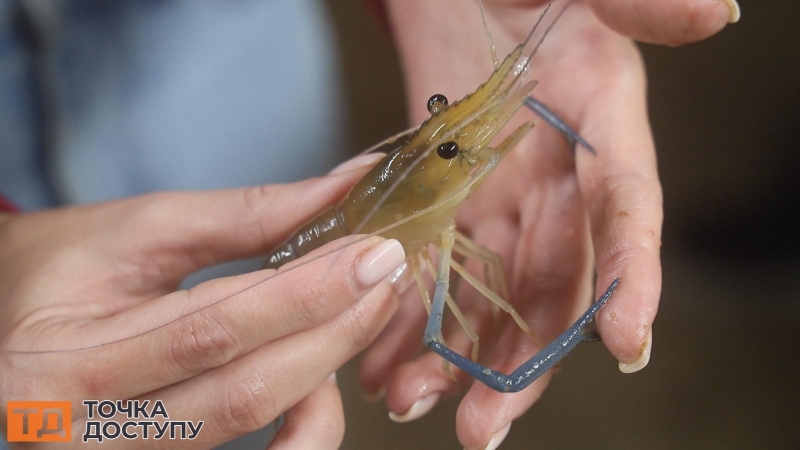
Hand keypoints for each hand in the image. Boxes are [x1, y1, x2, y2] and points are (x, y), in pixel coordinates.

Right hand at [0, 159, 405, 448]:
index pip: (214, 325)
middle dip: (333, 330)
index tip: (375, 252)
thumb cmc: (61, 265)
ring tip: (360, 316)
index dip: (308, 291)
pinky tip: (323, 379)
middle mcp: (87, 428)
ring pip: (253, 428)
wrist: (3, 314)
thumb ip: (247, 215)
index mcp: (70, 357)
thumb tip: (345, 190)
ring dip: (326, 374)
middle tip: (387, 278)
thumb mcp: (142, 227)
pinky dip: (299, 422)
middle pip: (245, 390)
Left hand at [362, 0, 737, 447]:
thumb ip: (640, 5)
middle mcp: (558, 188)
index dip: (632, 281)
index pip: (628, 218)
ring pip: (487, 298)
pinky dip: (408, 319)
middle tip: (483, 427)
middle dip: (522, 364)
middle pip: (551, 289)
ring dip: (453, 360)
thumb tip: (717, 12)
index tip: (628, 346)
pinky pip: (433, 272)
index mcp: (604, 137)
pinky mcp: (445, 203)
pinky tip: (377, 362)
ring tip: (408, 404)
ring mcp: (500, 202)